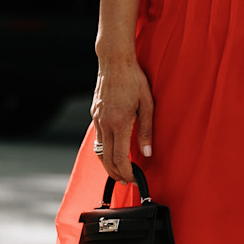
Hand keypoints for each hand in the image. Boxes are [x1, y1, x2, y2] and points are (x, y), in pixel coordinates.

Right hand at [91, 54, 153, 183]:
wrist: (114, 61)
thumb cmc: (134, 79)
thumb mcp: (148, 104)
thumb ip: (147, 130)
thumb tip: (147, 153)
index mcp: (120, 122)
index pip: (119, 157)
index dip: (126, 172)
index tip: (133, 180)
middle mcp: (105, 123)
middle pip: (106, 159)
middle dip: (116, 174)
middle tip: (126, 182)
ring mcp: (97, 119)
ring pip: (99, 151)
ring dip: (108, 165)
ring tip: (118, 172)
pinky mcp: (94, 115)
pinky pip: (97, 139)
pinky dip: (104, 151)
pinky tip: (112, 152)